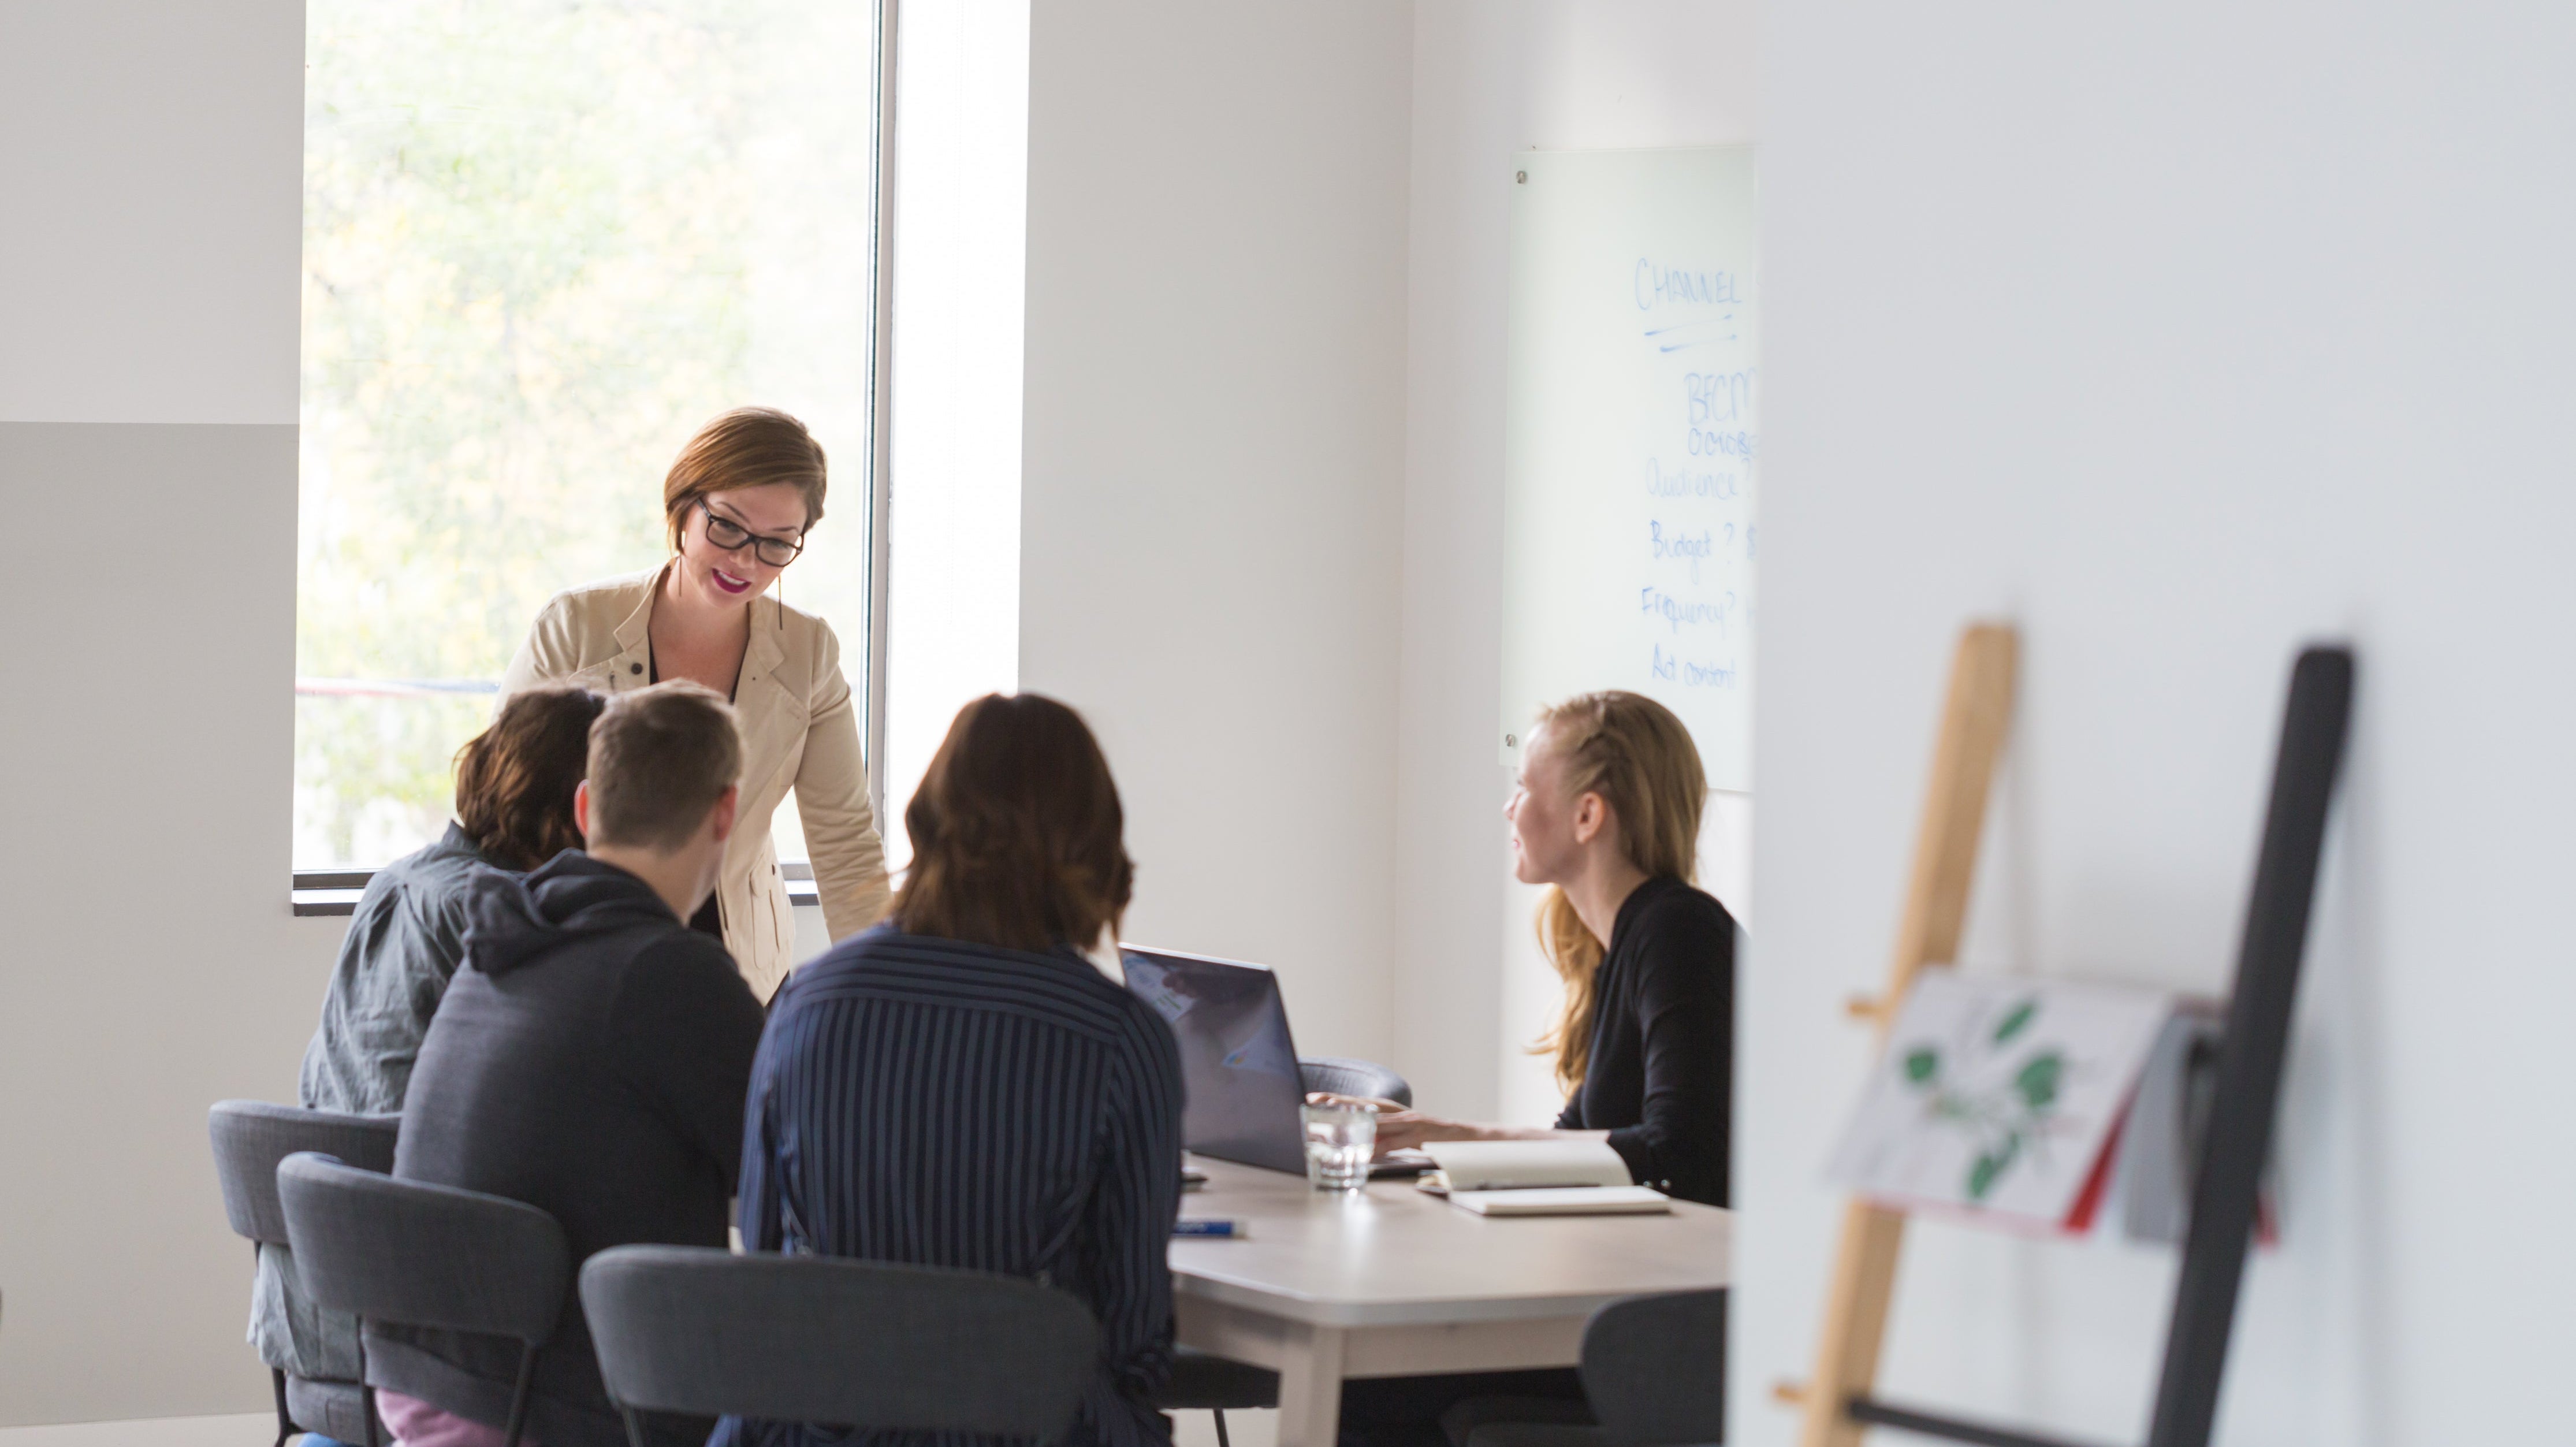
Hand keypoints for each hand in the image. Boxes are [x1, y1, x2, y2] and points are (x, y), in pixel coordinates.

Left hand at [1303, 1092, 1491, 1156]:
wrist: (1469, 1138)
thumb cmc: (1436, 1140)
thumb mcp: (1406, 1136)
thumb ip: (1385, 1137)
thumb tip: (1362, 1145)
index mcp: (1395, 1112)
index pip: (1361, 1103)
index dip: (1337, 1099)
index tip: (1313, 1097)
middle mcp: (1401, 1113)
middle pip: (1364, 1106)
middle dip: (1339, 1104)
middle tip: (1315, 1103)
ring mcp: (1412, 1121)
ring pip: (1378, 1121)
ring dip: (1355, 1123)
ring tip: (1333, 1125)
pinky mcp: (1422, 1133)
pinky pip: (1397, 1141)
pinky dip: (1381, 1147)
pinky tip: (1366, 1152)